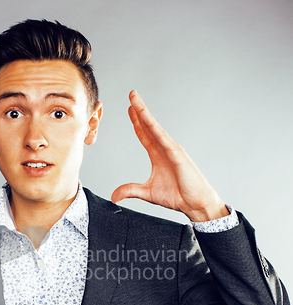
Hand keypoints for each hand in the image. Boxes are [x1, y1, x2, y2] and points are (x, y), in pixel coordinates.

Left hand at [111, 91, 227, 221]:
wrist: (195, 204)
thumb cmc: (177, 197)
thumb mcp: (147, 193)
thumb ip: (130, 191)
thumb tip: (114, 197)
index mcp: (157, 155)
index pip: (144, 134)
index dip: (136, 122)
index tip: (129, 109)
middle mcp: (164, 148)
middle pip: (148, 125)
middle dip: (139, 109)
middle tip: (131, 94)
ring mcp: (172, 149)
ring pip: (155, 127)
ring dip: (144, 113)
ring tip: (135, 99)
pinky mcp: (178, 155)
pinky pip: (163, 138)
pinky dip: (154, 127)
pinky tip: (146, 117)